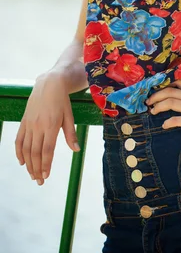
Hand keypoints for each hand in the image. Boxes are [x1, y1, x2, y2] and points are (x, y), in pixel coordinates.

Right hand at [15, 71, 80, 185]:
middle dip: (37, 169)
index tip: (46, 176)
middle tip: (39, 181)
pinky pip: (19, 139)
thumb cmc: (62, 100)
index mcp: (51, 125)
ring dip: (28, 164)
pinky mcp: (24, 121)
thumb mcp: (69, 115)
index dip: (46, 164)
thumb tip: (76, 150)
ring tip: (32, 175)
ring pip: (26, 148)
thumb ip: (71, 134)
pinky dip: (18, 152)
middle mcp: (38, 126)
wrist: (49, 83)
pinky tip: (22, 162)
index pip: (47, 150)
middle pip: (35, 152)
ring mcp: (29, 124)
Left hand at [145, 78, 180, 145]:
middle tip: (149, 101)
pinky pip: (176, 120)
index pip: (179, 81)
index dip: (165, 84)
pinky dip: (167, 123)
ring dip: (158, 107)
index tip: (158, 90)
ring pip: (170, 102)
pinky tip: (164, 126)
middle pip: (170, 91)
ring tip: (153, 112)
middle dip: (156, 95)